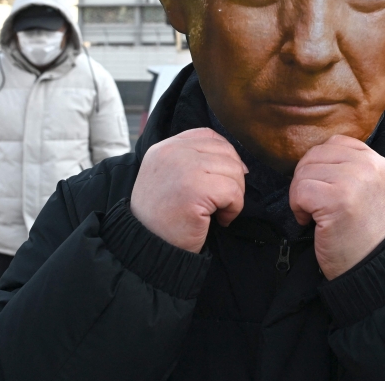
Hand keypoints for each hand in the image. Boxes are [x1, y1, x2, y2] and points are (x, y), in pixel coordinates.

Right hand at [131, 128, 246, 252]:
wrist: (146, 248)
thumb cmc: (162, 219)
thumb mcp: (168, 178)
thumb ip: (192, 161)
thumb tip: (238, 162)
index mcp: (164, 148)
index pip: (208, 136)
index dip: (225, 156)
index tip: (225, 179)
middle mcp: (172, 153)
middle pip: (226, 151)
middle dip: (233, 178)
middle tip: (223, 201)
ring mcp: (184, 169)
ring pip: (234, 170)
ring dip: (235, 195)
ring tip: (219, 212)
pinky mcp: (195, 190)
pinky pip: (233, 192)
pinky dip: (234, 209)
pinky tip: (220, 220)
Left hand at [289, 135, 384, 279]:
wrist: (372, 266)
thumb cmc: (363, 232)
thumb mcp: (368, 189)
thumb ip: (350, 167)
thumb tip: (314, 155)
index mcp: (376, 161)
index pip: (334, 142)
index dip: (319, 164)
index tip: (324, 188)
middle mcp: (368, 166)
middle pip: (315, 155)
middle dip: (305, 179)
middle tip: (314, 204)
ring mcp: (354, 181)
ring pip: (304, 172)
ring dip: (300, 195)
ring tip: (314, 214)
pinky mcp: (337, 200)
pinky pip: (300, 190)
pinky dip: (297, 207)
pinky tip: (309, 221)